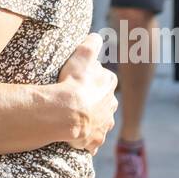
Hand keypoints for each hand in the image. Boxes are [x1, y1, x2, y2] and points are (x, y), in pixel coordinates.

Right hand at [53, 33, 116, 153]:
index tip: (80, 80)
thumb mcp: (82, 55)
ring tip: (75, 118)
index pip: (104, 79)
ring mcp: (104, 125)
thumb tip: (96, 36)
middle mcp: (111, 106)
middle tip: (77, 99)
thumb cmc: (74, 82)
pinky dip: (86, 140)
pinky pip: (92, 141)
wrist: (67, 112)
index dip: (92, 79)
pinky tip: (76, 136)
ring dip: (91, 121)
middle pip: (104, 101)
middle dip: (95, 102)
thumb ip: (91, 43)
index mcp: (110, 85)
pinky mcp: (95, 141)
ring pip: (100, 121)